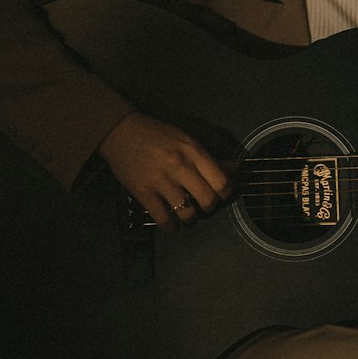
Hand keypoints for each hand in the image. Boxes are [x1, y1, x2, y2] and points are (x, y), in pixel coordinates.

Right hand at [98, 111, 231, 229]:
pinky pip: (164, 219)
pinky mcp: (143, 192)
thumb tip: (236, 168)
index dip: (226, 193)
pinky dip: (171, 226)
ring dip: (191, 219)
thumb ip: (210, 158)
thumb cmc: (158, 135)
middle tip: (204, 205)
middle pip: (208, 200)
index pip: (222, 181)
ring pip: (188, 214)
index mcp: (194, 151)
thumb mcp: (187, 140)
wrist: (121, 131)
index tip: (221, 194)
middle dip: (209, 208)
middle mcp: (180, 166)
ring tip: (188, 216)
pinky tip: (171, 223)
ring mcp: (161, 180)